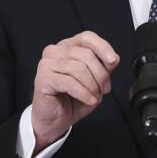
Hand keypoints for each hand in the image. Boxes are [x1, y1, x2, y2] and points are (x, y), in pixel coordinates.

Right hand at [30, 31, 119, 151]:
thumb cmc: (72, 99)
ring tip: (94, 97)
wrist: (55, 119)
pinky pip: (70, 83)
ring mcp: (47, 64)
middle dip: (101, 75)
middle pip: (86, 55)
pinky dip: (84, 93)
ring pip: (79, 69)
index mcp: (67, 47)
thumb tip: (112, 59)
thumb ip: (102, 66)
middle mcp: (55, 51)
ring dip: (92, 86)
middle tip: (104, 89)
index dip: (102, 47)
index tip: (113, 61)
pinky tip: (88, 100)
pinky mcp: (43, 78)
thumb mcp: (94, 80)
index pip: (86, 37)